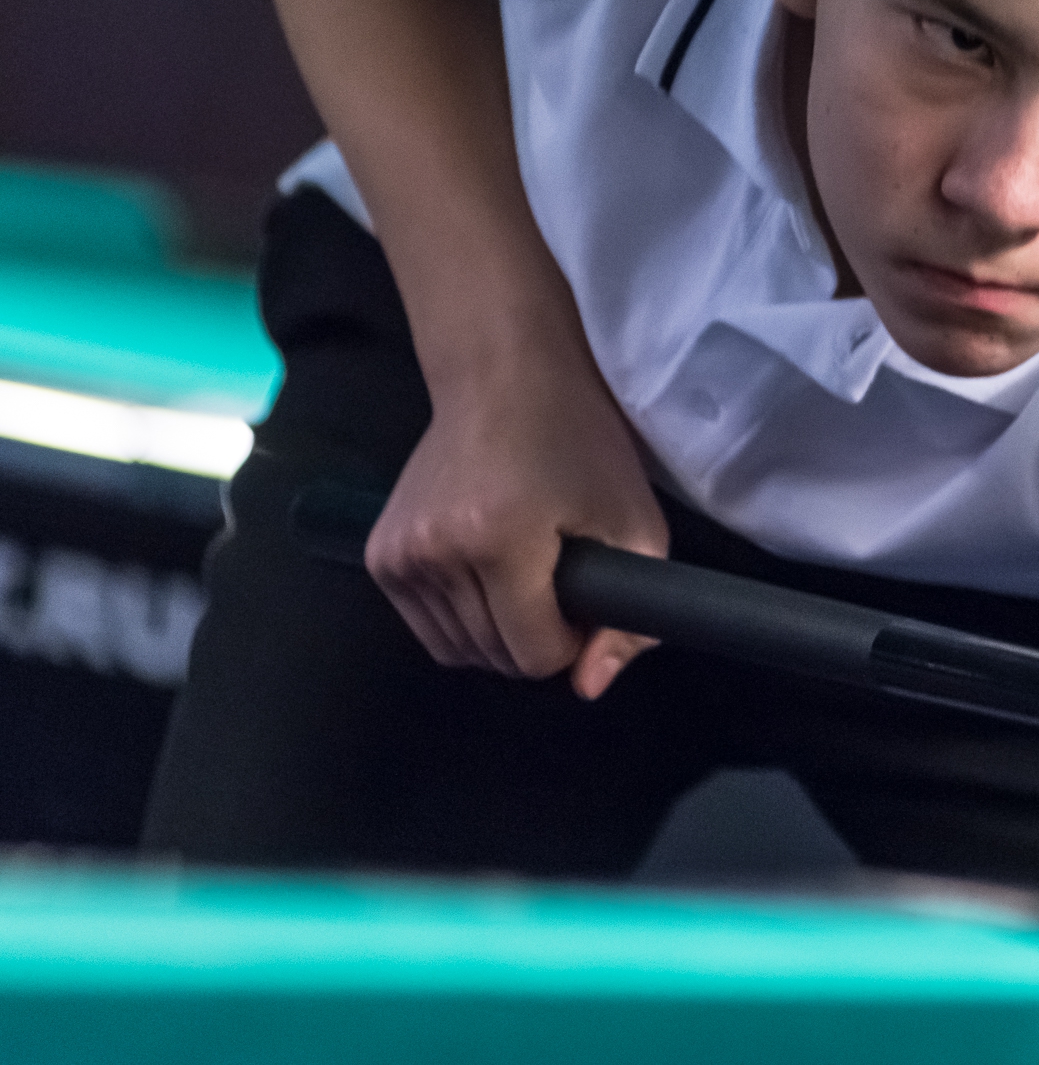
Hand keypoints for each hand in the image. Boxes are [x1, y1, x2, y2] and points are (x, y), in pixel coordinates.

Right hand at [364, 346, 666, 699]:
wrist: (503, 378)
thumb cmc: (579, 442)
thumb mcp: (635, 524)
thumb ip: (628, 617)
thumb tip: (588, 686)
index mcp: (498, 542)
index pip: (533, 653)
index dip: (572, 640)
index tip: (585, 599)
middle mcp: (434, 553)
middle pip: (494, 656)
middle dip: (537, 636)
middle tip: (559, 580)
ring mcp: (396, 556)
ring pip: (458, 650)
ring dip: (500, 631)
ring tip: (525, 574)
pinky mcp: (378, 556)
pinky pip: (427, 627)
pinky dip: (464, 618)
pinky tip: (488, 573)